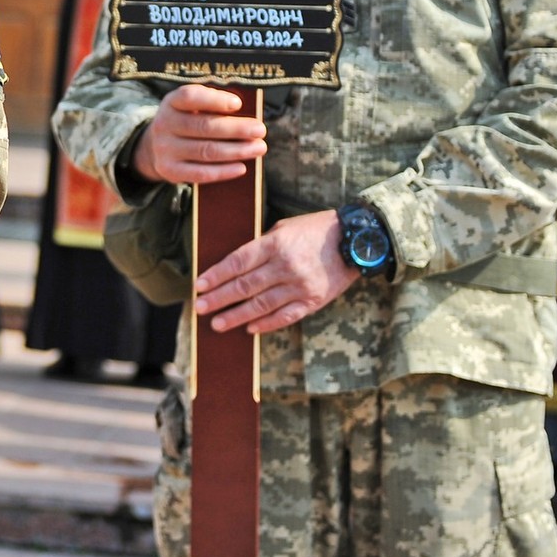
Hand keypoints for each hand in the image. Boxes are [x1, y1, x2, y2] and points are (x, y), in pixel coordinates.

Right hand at [130, 84, 267, 185]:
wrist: (156, 146)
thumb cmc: (187, 121)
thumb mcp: (192, 107)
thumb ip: (213, 105)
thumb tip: (245, 115)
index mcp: (172, 102)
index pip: (190, 97)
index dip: (214, 100)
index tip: (238, 104)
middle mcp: (165, 124)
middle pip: (204, 126)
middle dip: (236, 129)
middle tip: (260, 130)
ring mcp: (165, 149)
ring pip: (206, 151)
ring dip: (237, 150)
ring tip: (259, 148)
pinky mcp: (170, 171)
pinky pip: (200, 173)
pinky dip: (223, 171)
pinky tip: (241, 167)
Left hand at [193, 208, 360, 334]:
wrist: (357, 240)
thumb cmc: (315, 230)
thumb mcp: (284, 227)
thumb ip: (262, 244)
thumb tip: (236, 264)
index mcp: (275, 244)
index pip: (238, 262)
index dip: (216, 275)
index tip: (199, 285)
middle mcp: (285, 266)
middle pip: (245, 286)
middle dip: (219, 298)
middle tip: (199, 307)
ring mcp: (300, 286)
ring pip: (261, 305)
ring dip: (236, 316)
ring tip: (217, 323)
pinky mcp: (313, 301)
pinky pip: (286, 316)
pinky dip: (267, 324)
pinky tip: (250, 329)